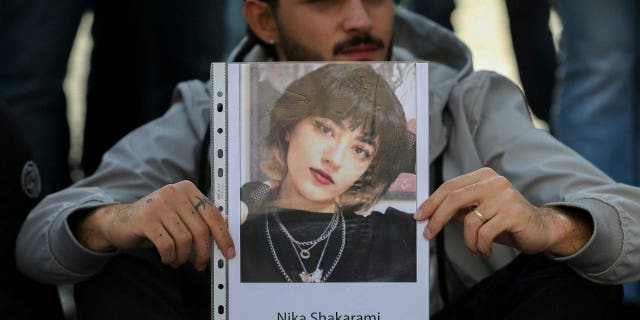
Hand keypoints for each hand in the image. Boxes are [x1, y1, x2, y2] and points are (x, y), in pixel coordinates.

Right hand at [73, 180, 234, 270]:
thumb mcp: (181, 215)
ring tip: (178, 260)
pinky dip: (170, 256)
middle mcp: (174, 193)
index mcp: (187, 189)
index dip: (224, 235)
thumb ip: (202, 219)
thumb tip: (229, 231)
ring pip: (184, 239)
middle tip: (201, 265)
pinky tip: (167, 258)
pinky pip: (167, 245)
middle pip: (200, 229)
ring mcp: (159, 204)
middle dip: (203, 252)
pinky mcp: (146, 219)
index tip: (229, 252)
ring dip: (183, 256)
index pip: (213, 214)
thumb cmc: (156, 221)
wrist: (120, 221)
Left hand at [414, 168, 592, 256]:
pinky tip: (487, 249)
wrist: (542, 228)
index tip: (419, 216)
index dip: (431, 202)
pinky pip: (484, 234)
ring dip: (468, 241)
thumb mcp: (479, 212)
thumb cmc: (506, 221)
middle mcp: (494, 182)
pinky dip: (480, 246)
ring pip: (469, 221)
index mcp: (483, 177)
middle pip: (454, 198)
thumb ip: (459, 208)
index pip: (450, 186)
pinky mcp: (513, 212)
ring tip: (477, 247)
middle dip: (437, 218)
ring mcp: (504, 196)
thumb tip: (429, 212)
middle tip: (428, 234)